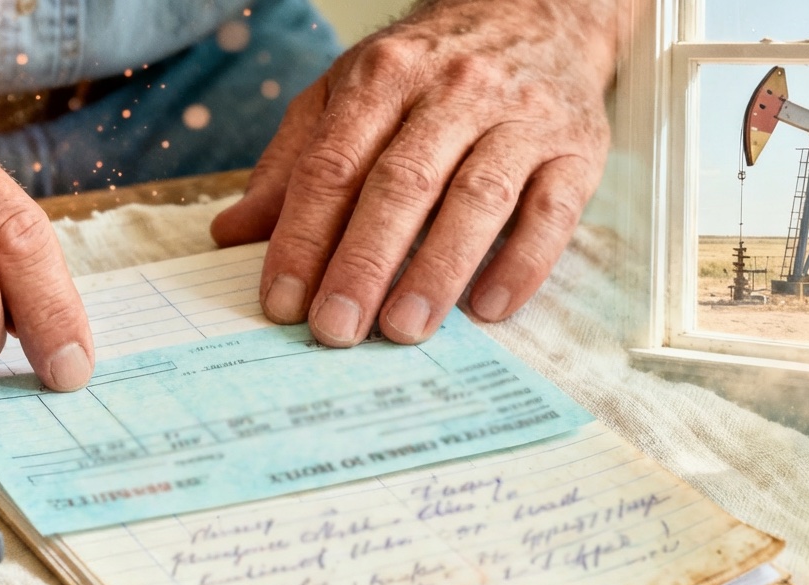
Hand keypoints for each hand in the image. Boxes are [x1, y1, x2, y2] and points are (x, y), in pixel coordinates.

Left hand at [211, 0, 616, 345]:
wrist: (539, 13)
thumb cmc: (429, 68)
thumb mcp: (347, 93)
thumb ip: (293, 163)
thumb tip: (232, 233)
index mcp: (383, 78)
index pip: (333, 166)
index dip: (303, 238)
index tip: (282, 301)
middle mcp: (453, 92)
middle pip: (401, 185)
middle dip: (363, 264)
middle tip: (336, 328)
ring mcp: (521, 119)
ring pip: (477, 200)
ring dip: (437, 271)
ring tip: (403, 329)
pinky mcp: (576, 149)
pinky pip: (552, 214)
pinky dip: (521, 264)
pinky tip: (488, 308)